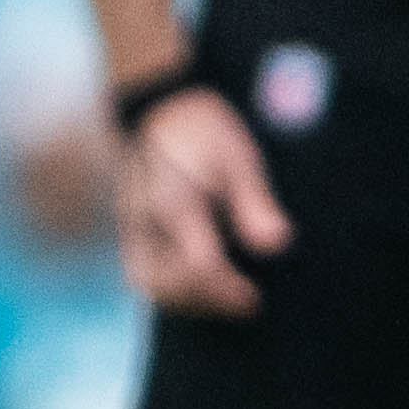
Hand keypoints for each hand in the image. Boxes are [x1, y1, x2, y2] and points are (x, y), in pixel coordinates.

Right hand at [113, 85, 292, 317]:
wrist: (160, 107)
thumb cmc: (204, 129)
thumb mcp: (236, 153)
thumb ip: (254, 200)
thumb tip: (277, 244)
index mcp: (172, 200)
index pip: (197, 263)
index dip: (226, 290)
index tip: (254, 298)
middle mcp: (144, 219)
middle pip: (166, 282)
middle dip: (208, 300)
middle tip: (248, 302)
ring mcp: (132, 227)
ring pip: (151, 284)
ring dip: (191, 301)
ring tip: (231, 300)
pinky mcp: (131, 232)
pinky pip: (145, 276)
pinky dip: (175, 292)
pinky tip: (207, 292)